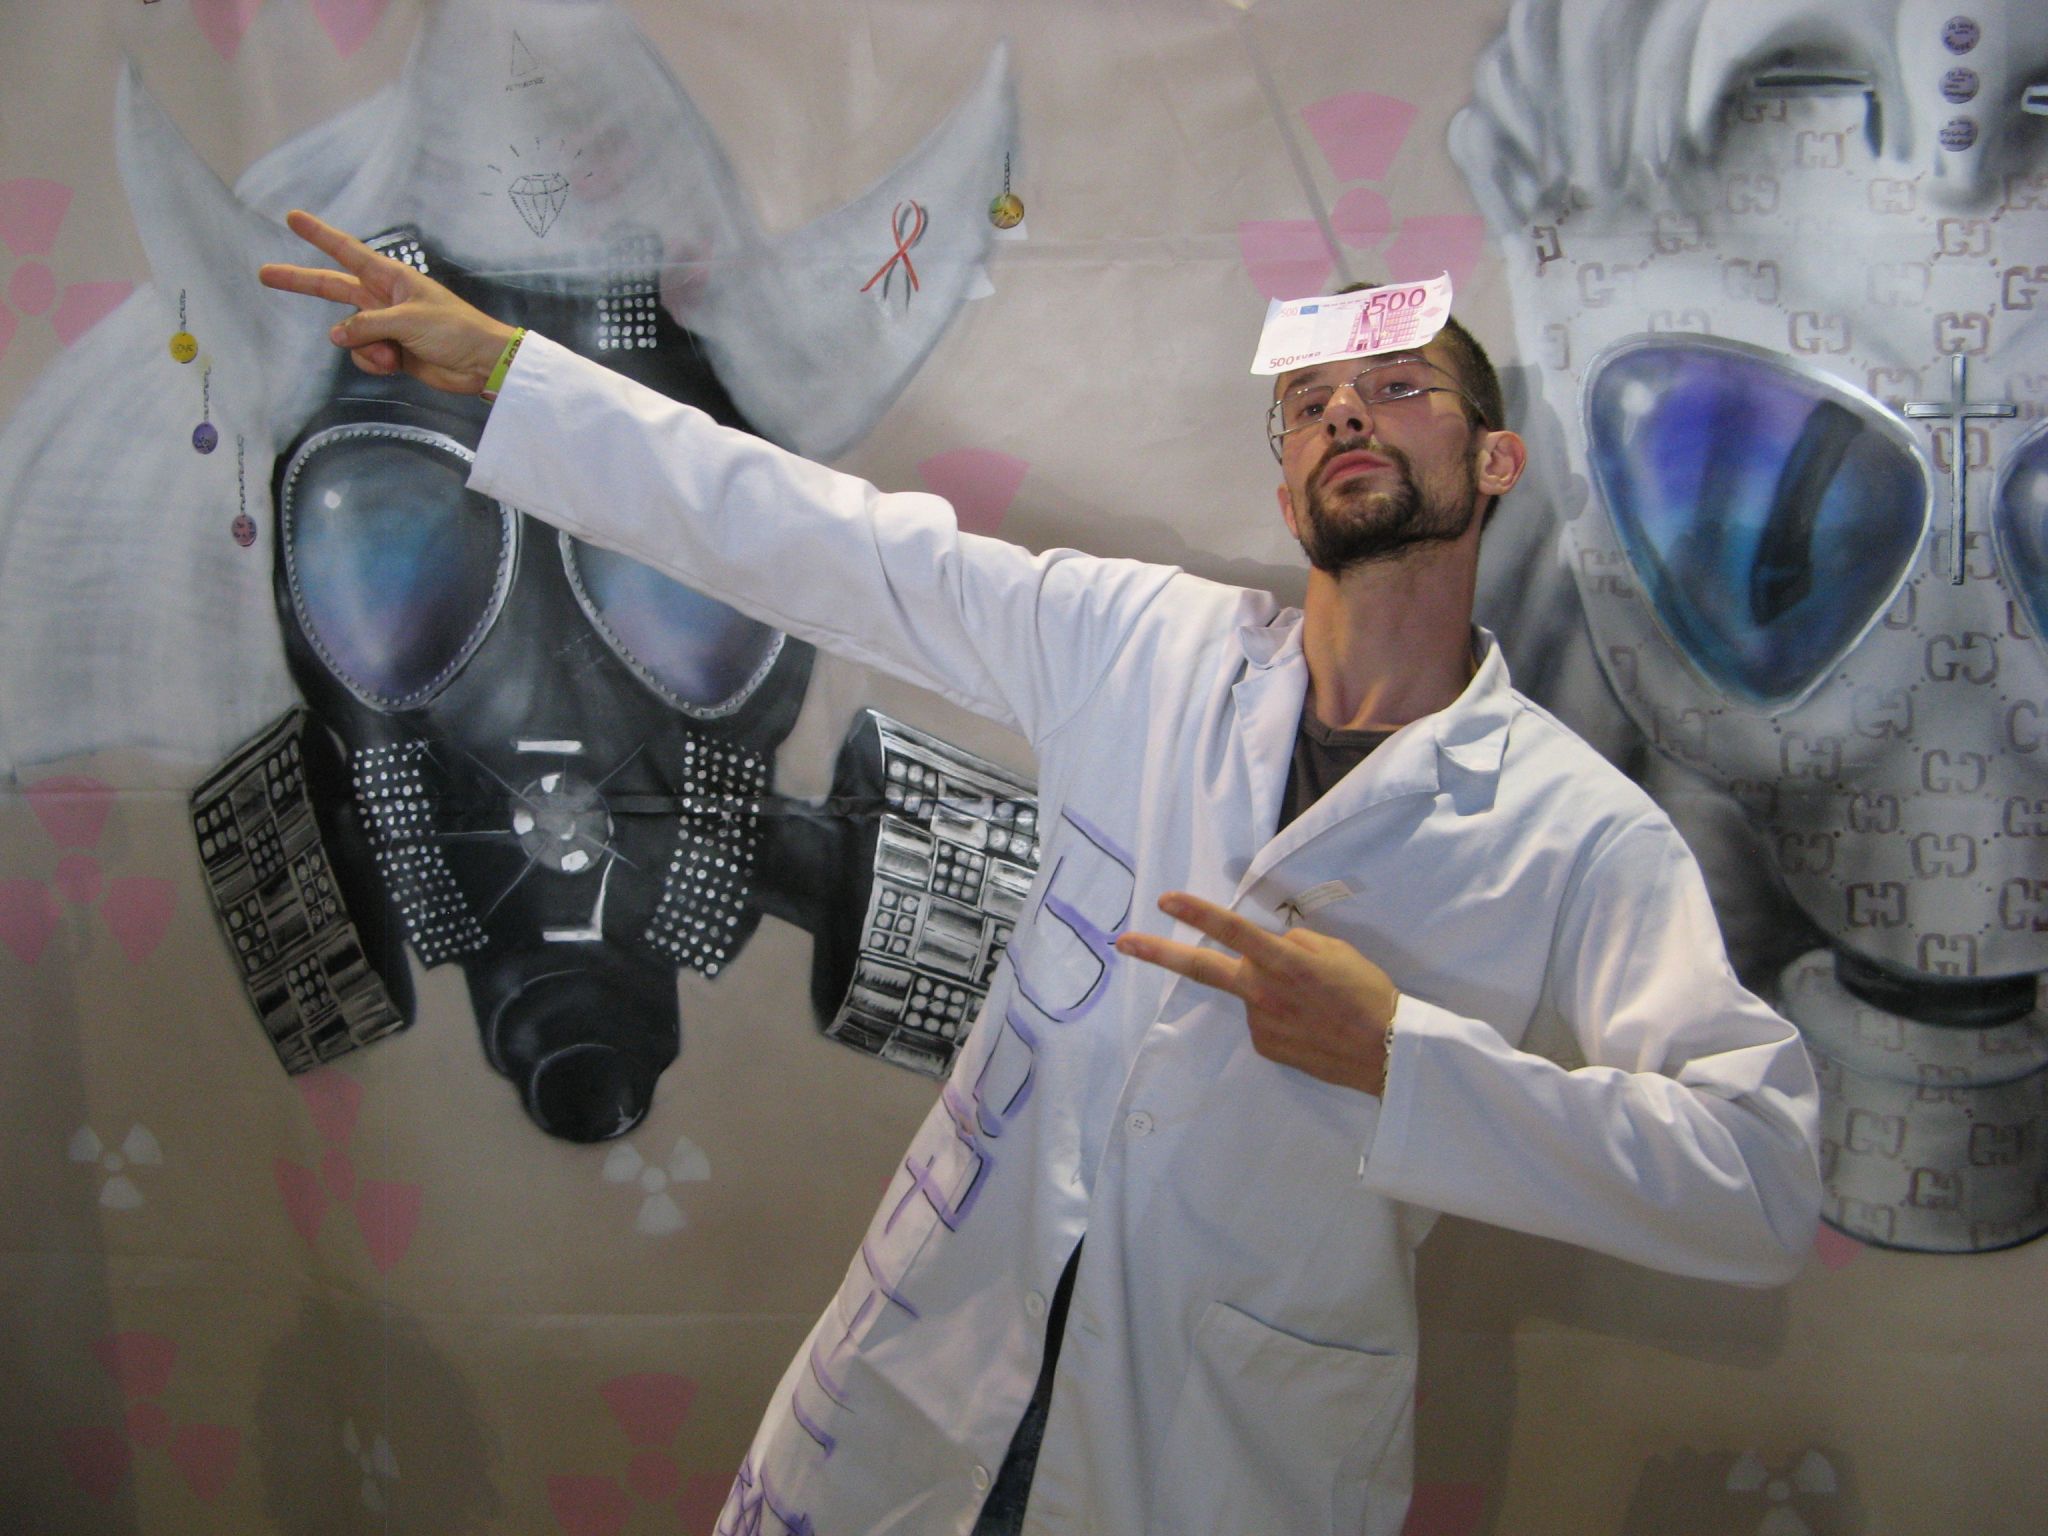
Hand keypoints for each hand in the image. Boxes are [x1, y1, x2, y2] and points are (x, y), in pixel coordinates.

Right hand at [257, 210, 517, 393]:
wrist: (481, 363)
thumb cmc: (455, 329)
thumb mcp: (408, 319)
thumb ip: (367, 325)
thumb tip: (336, 335)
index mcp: (390, 278)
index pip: (346, 252)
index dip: (319, 236)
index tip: (293, 218)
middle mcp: (382, 298)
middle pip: (332, 288)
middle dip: (300, 283)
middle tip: (264, 274)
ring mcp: (385, 326)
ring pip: (349, 334)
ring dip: (365, 347)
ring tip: (393, 353)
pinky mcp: (390, 352)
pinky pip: (364, 355)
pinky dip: (375, 363)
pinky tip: (396, 364)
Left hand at [1114, 892, 1397, 1095]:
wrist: (1386, 1053)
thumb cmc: (1367, 993)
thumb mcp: (1336, 951)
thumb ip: (1293, 943)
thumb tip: (1267, 944)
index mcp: (1284, 962)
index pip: (1233, 931)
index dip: (1198, 913)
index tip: (1166, 900)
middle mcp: (1264, 993)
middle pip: (1202, 969)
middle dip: (1158, 953)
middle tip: (1123, 942)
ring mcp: (1260, 1023)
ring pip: (1248, 993)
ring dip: (1266, 989)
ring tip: (1311, 1003)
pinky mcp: (1264, 1047)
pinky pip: (1262, 1019)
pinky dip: (1277, 1014)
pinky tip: (1307, 1023)